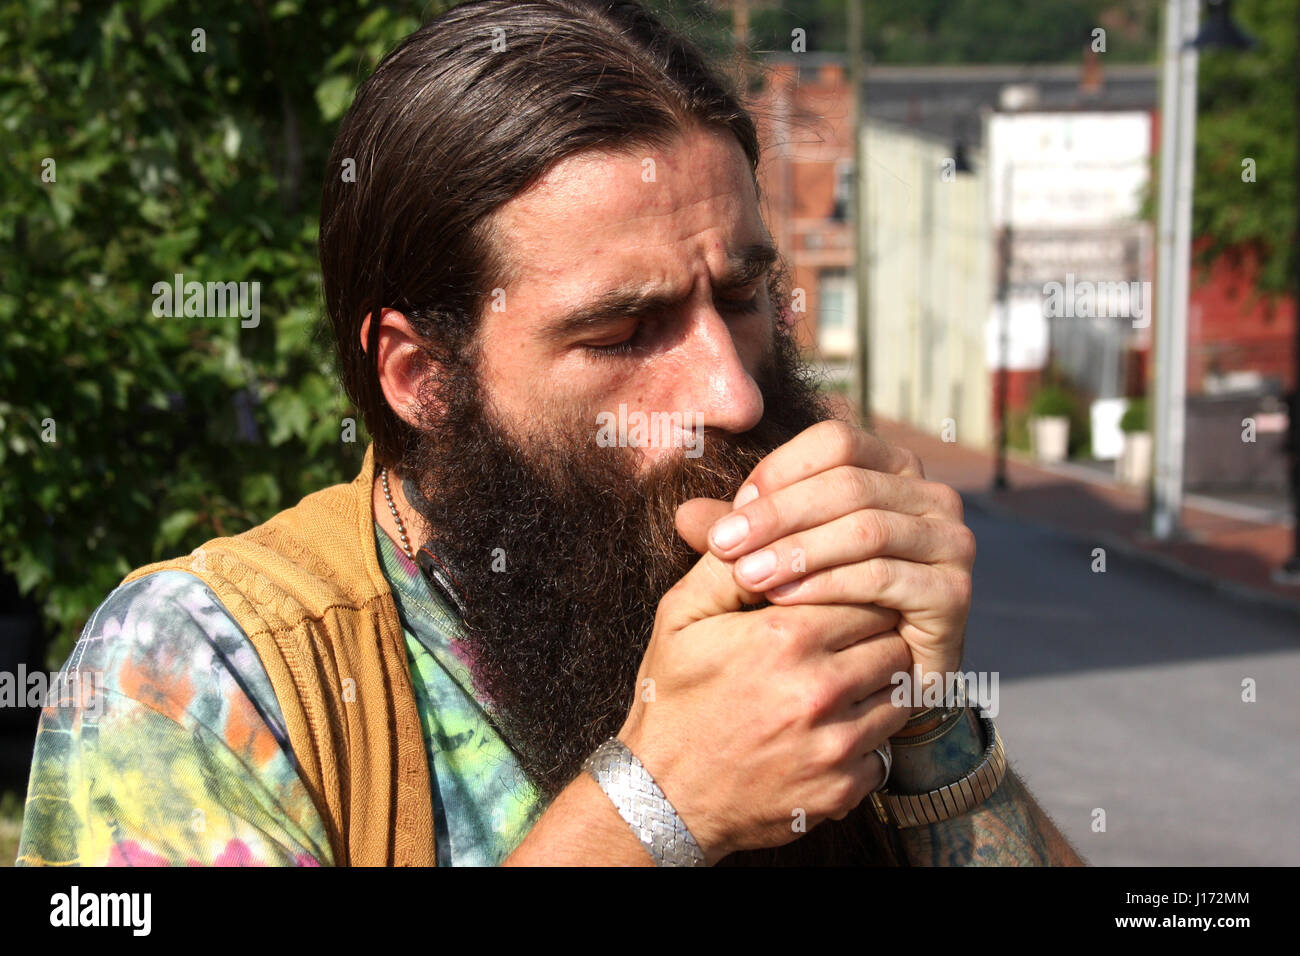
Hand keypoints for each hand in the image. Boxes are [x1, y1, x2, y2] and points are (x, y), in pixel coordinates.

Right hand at [617, 521, 912, 863]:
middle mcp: (819, 691)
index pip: (866, 592)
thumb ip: (727, 562)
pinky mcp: (844, 789)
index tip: (839, 600)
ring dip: (878, 685)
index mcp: (784, 637)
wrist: (662, 796)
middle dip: (874, 635)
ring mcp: (836, 746)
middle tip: (845, 639)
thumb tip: (760, 512)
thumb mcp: (681, 617)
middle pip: (893, 641)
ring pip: (900, 694)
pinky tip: (830, 730)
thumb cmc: (673, 698)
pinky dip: (867, 739)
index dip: (854, 593)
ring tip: (840, 681)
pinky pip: (886, 750)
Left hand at [681, 419, 974, 694]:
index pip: (835, 442)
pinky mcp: (953, 592)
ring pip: (866, 528)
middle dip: (778, 515)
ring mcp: (950, 541)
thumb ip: (740, 534)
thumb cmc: (821, 607)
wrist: (876, 681)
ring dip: (799, 550)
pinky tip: (786, 602)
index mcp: (891, 466)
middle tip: (722, 547)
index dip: (778, 472)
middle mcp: (930, 495)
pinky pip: (885, 577)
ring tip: (746, 576)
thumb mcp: (774, 560)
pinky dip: (829, 586)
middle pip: (849, 483)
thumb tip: (683, 513)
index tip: (730, 514)